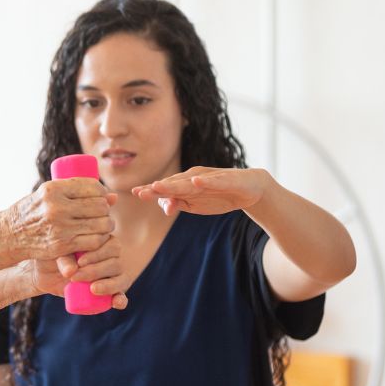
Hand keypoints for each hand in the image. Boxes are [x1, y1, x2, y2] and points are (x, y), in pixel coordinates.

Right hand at [2, 178, 116, 260]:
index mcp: (53, 189)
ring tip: (102, 225)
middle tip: (102, 213)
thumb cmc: (32, 211)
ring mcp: (60, 227)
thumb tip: (113, 197)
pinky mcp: (62, 245)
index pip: (92, 187)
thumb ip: (76, 193)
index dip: (102, 192)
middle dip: (105, 210)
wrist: (10, 234)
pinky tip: (97, 236)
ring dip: (106, 225)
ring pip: (100, 224)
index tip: (102, 197)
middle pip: (99, 206)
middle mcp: (57, 206)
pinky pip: (93, 241)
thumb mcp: (48, 194)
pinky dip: (100, 239)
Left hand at [21, 234, 129, 309]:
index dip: (97, 254)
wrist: (45, 274)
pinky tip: (116, 302)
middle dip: (96, 271)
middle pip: (115, 263)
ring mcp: (112, 276)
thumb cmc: (52, 257)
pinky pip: (121, 296)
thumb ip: (63, 259)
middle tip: (76, 277)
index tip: (80, 262)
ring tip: (92, 289)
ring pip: (121, 279)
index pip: (110, 245)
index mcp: (102, 242)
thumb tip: (71, 271)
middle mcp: (111, 257)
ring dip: (108, 285)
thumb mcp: (56, 255)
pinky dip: (121, 300)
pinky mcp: (110, 292)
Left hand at [131, 167, 272, 215]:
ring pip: (189, 181)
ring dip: (174, 184)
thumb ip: (179, 204)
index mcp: (185, 184)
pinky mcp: (226, 179)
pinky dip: (204, 181)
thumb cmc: (218, 196)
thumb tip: (164, 207)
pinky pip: (214, 180)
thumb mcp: (196, 205)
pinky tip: (195, 182)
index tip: (134, 193)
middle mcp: (194, 177)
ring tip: (159, 186)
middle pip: (173, 183)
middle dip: (157, 188)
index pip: (165, 187)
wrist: (249, 189)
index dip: (150, 190)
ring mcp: (209, 177)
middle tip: (141, 192)